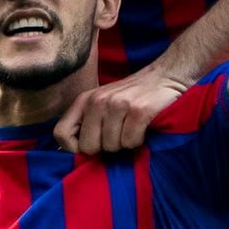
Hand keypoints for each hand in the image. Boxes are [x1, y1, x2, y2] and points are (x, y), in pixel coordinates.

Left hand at [54, 64, 190, 155]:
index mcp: (84, 100)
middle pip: (88, 147)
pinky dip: (139, 141)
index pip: (61, 134)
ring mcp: (118, 104)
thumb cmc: (134, 97)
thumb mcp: (104, 103)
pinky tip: (143, 127)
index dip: (75, 148)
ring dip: (125, 143)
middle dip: (105, 148)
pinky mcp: (139, 110)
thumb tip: (71, 154)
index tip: (93, 145)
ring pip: (111, 147)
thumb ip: (86, 123)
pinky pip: (130, 142)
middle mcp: (97, 101)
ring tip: (133, 127)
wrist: (168, 75)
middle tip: (119, 134)